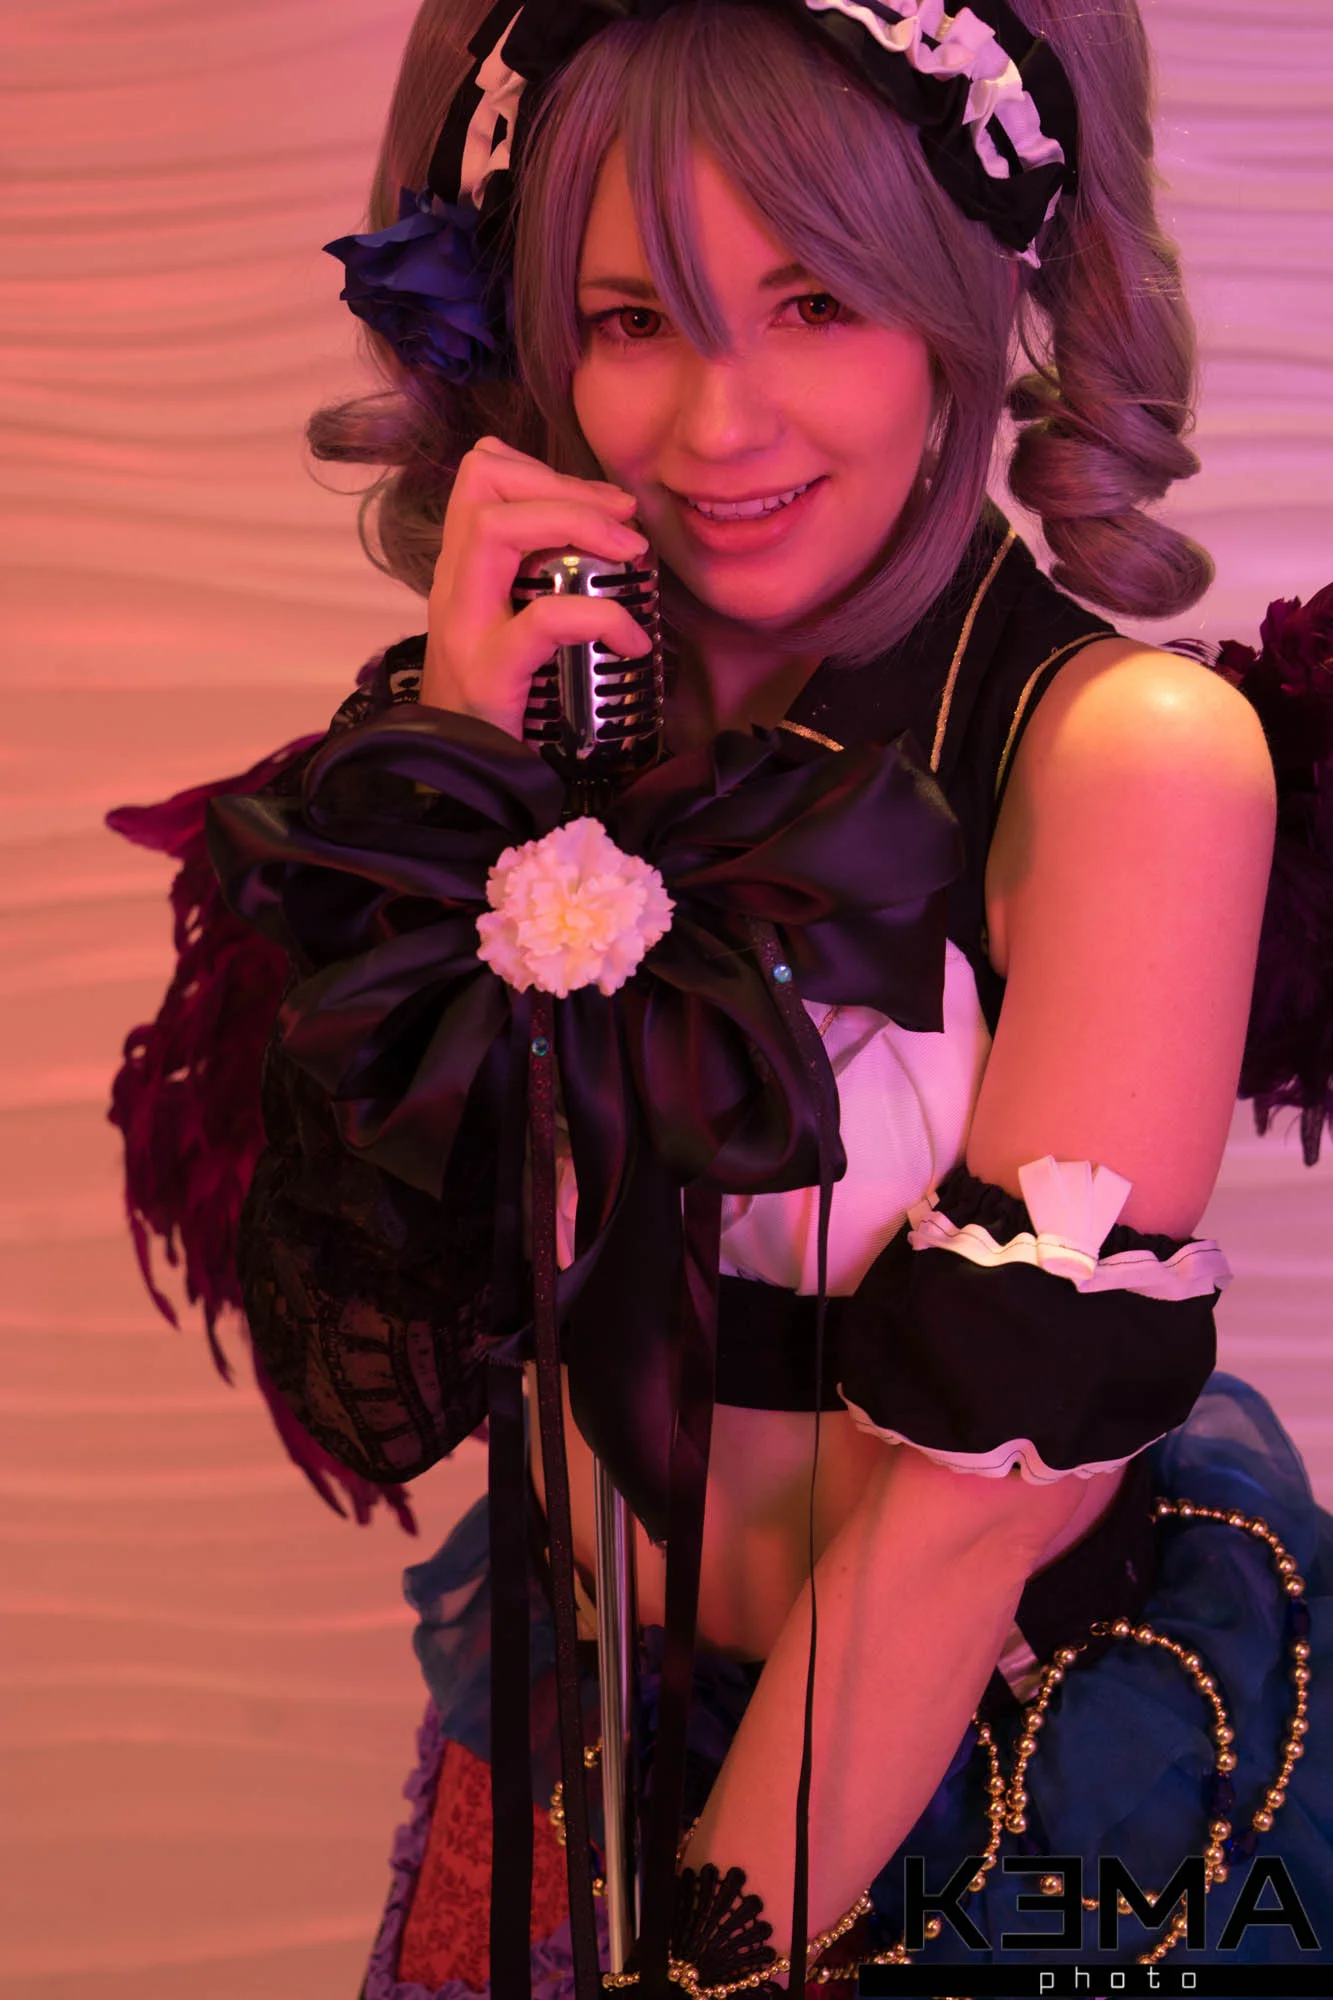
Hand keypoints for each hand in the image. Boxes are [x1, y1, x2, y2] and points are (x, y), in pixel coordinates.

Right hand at [421, 434, 651, 737]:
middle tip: (625, 522)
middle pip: (485, 485)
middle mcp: (453, 588)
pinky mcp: (488, 675)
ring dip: (577, 525)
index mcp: (462, 571)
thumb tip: (597, 533)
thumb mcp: (508, 627)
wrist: (462, 782)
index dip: (546, 471)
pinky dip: (600, 618)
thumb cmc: (499, 705)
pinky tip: (632, 640)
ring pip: (496, 529)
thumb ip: (532, 581)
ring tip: (630, 556)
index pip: (481, 476)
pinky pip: (542, 621)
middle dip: (566, 487)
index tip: (606, 504)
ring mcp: (465, 628)